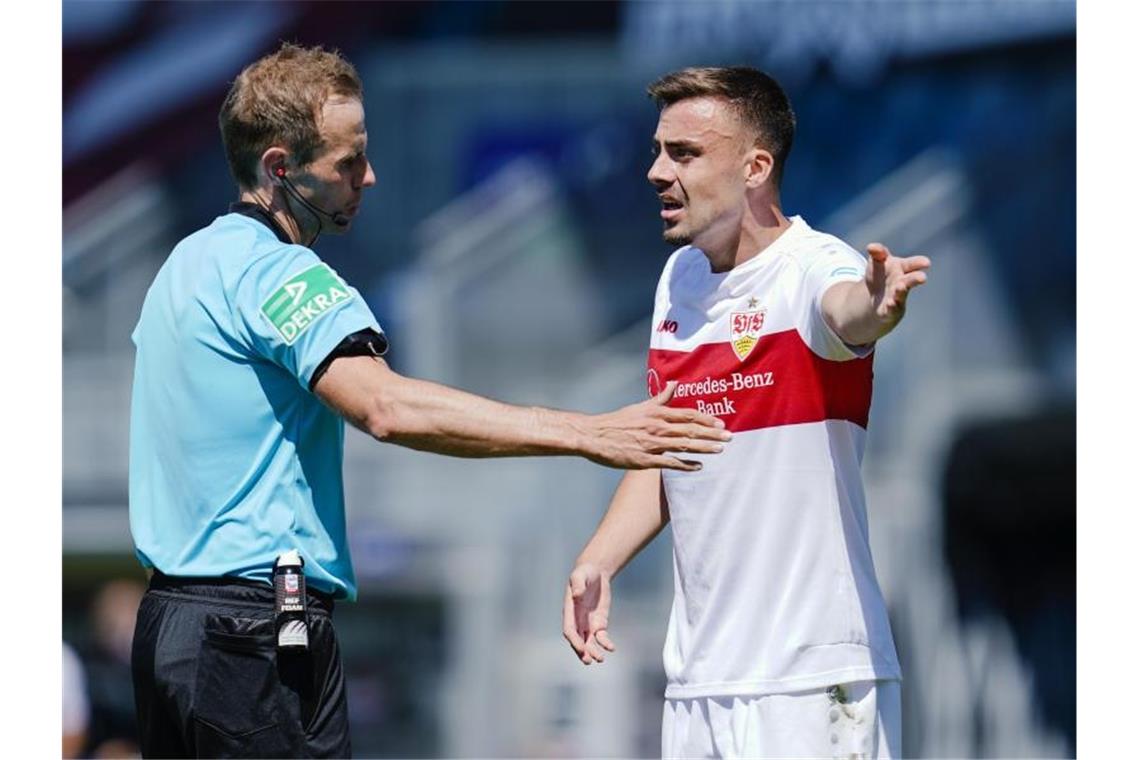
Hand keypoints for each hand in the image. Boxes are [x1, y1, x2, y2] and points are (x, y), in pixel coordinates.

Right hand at [562, 563, 614, 664]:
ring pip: (589, 642)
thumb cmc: (585, 572)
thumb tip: (576, 595)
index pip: (570, 630)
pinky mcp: (599, 623)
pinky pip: (601, 637)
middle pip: (578, 640)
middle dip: (582, 651)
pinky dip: (605, 643)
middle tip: (589, 661)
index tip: (581, 648)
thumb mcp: (579, 575)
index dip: (574, 640)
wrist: (595, 572)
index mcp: (570, 610)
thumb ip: (578, 584)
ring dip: (593, 652)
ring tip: (601, 659)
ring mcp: (588, 623)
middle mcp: (577, 619)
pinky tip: (612, 648)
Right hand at [581, 382, 729, 471]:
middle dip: (712, 433)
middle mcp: (657, 427)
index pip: (687, 415)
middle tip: (729, 437)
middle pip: (690, 429)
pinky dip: (685, 464)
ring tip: (720, 449)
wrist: (595, 435)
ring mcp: (652, 444)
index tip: (721, 423)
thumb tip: (674, 384)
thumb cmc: (618, 421)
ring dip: (704, 447)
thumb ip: (661, 398)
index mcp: (657, 413)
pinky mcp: (645, 459)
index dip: (706, 419)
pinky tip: (698, 466)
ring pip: (684, 445)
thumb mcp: (641, 406)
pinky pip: (670, 462)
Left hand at [865, 242, 929, 330]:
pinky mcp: (890, 310)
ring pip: (901, 294)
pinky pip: (892, 309)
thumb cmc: (879, 276)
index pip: (912, 264)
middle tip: (922, 277)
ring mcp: (898, 297)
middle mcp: (902, 283)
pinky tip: (890, 303)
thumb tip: (871, 247)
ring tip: (900, 287)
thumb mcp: (876, 262)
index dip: (918, 263)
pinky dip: (892, 306)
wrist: (873, 298)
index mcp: (902, 268)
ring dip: (901, 291)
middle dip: (916, 278)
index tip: (926, 262)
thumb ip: (877, 253)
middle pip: (911, 280)